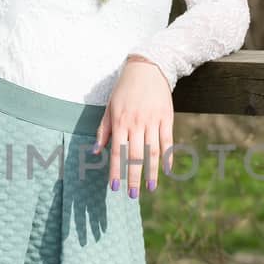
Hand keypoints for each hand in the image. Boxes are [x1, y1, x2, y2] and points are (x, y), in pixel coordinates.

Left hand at [93, 55, 173, 197]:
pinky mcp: (167, 117)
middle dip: (133, 177)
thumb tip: (95, 152)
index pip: (116, 152)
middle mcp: (136, 123)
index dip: (115, 171)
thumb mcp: (109, 108)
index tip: (114, 188)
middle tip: (133, 195)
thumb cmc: (124, 90)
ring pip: (152, 152)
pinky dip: (168, 156)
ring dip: (151, 172)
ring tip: (150, 188)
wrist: (147, 68)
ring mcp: (153, 121)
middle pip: (135, 156)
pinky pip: (167, 141)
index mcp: (120, 122)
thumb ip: (103, 130)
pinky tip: (166, 170)